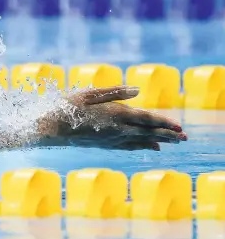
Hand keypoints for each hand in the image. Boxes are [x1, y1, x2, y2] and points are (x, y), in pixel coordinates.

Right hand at [37, 86, 186, 150]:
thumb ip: (115, 92)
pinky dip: (143, 146)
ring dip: (159, 140)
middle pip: (147, 132)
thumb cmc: (68, 107)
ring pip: (141, 140)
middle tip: (185, 138)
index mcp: (115, 113)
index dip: (164, 122)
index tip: (179, 127)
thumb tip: (137, 91)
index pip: (146, 119)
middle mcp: (117, 129)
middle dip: (167, 134)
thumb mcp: (90, 93)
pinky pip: (129, 146)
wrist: (52, 129)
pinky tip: (151, 147)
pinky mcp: (105, 144)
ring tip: (173, 142)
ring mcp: (111, 139)